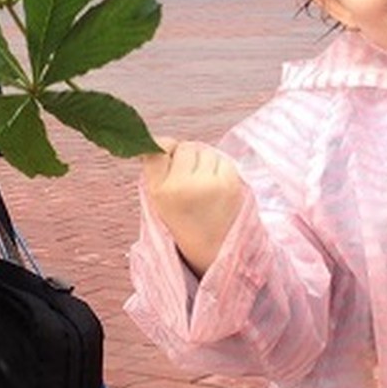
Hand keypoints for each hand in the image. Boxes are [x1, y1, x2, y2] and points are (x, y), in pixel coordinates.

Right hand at [141, 138, 245, 277]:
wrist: (211, 249)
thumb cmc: (182, 220)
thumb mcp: (157, 198)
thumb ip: (155, 167)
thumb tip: (161, 138)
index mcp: (161, 191)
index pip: (158, 148)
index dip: (164, 148)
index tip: (167, 159)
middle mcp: (184, 186)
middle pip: (185, 146)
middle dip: (187, 157)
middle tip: (188, 179)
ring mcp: (210, 184)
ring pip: (205, 150)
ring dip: (204, 161)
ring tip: (203, 184)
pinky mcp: (231, 183)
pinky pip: (222, 159)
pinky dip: (219, 167)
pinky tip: (216, 186)